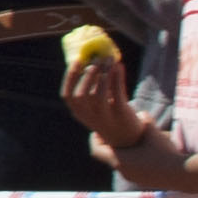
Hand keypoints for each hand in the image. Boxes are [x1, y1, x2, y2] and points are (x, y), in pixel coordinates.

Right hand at [61, 46, 149, 161]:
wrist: (129, 138)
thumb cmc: (109, 115)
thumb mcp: (95, 105)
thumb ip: (91, 89)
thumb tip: (92, 60)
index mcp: (79, 113)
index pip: (68, 96)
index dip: (70, 77)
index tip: (77, 61)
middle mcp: (89, 116)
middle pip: (81, 95)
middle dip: (88, 75)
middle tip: (96, 59)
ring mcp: (105, 117)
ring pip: (99, 94)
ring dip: (103, 74)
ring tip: (109, 60)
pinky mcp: (121, 114)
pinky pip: (117, 94)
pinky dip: (117, 78)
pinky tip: (119, 66)